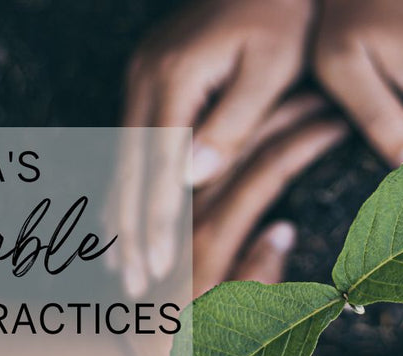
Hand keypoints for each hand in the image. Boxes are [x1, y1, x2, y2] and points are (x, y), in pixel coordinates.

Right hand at [111, 0, 313, 295]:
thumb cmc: (285, 14)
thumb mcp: (272, 68)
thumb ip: (232, 124)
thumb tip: (192, 178)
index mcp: (176, 75)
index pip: (160, 163)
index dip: (156, 218)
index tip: (154, 265)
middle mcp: (146, 74)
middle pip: (130, 164)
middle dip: (129, 226)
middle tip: (129, 281)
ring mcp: (141, 72)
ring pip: (123, 154)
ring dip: (121, 209)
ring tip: (117, 261)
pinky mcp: (148, 74)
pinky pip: (130, 138)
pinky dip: (127, 181)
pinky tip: (122, 211)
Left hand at [125, 96, 347, 355]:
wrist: (122, 345)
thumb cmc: (183, 346)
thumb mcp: (229, 328)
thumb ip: (257, 276)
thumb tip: (283, 228)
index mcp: (213, 238)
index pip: (268, 170)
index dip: (306, 141)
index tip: (340, 119)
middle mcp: (191, 211)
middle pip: (245, 143)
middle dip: (287, 113)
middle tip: (326, 91)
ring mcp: (178, 204)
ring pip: (220, 142)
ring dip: (257, 114)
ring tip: (294, 92)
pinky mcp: (170, 207)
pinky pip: (199, 157)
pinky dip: (226, 132)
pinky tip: (249, 115)